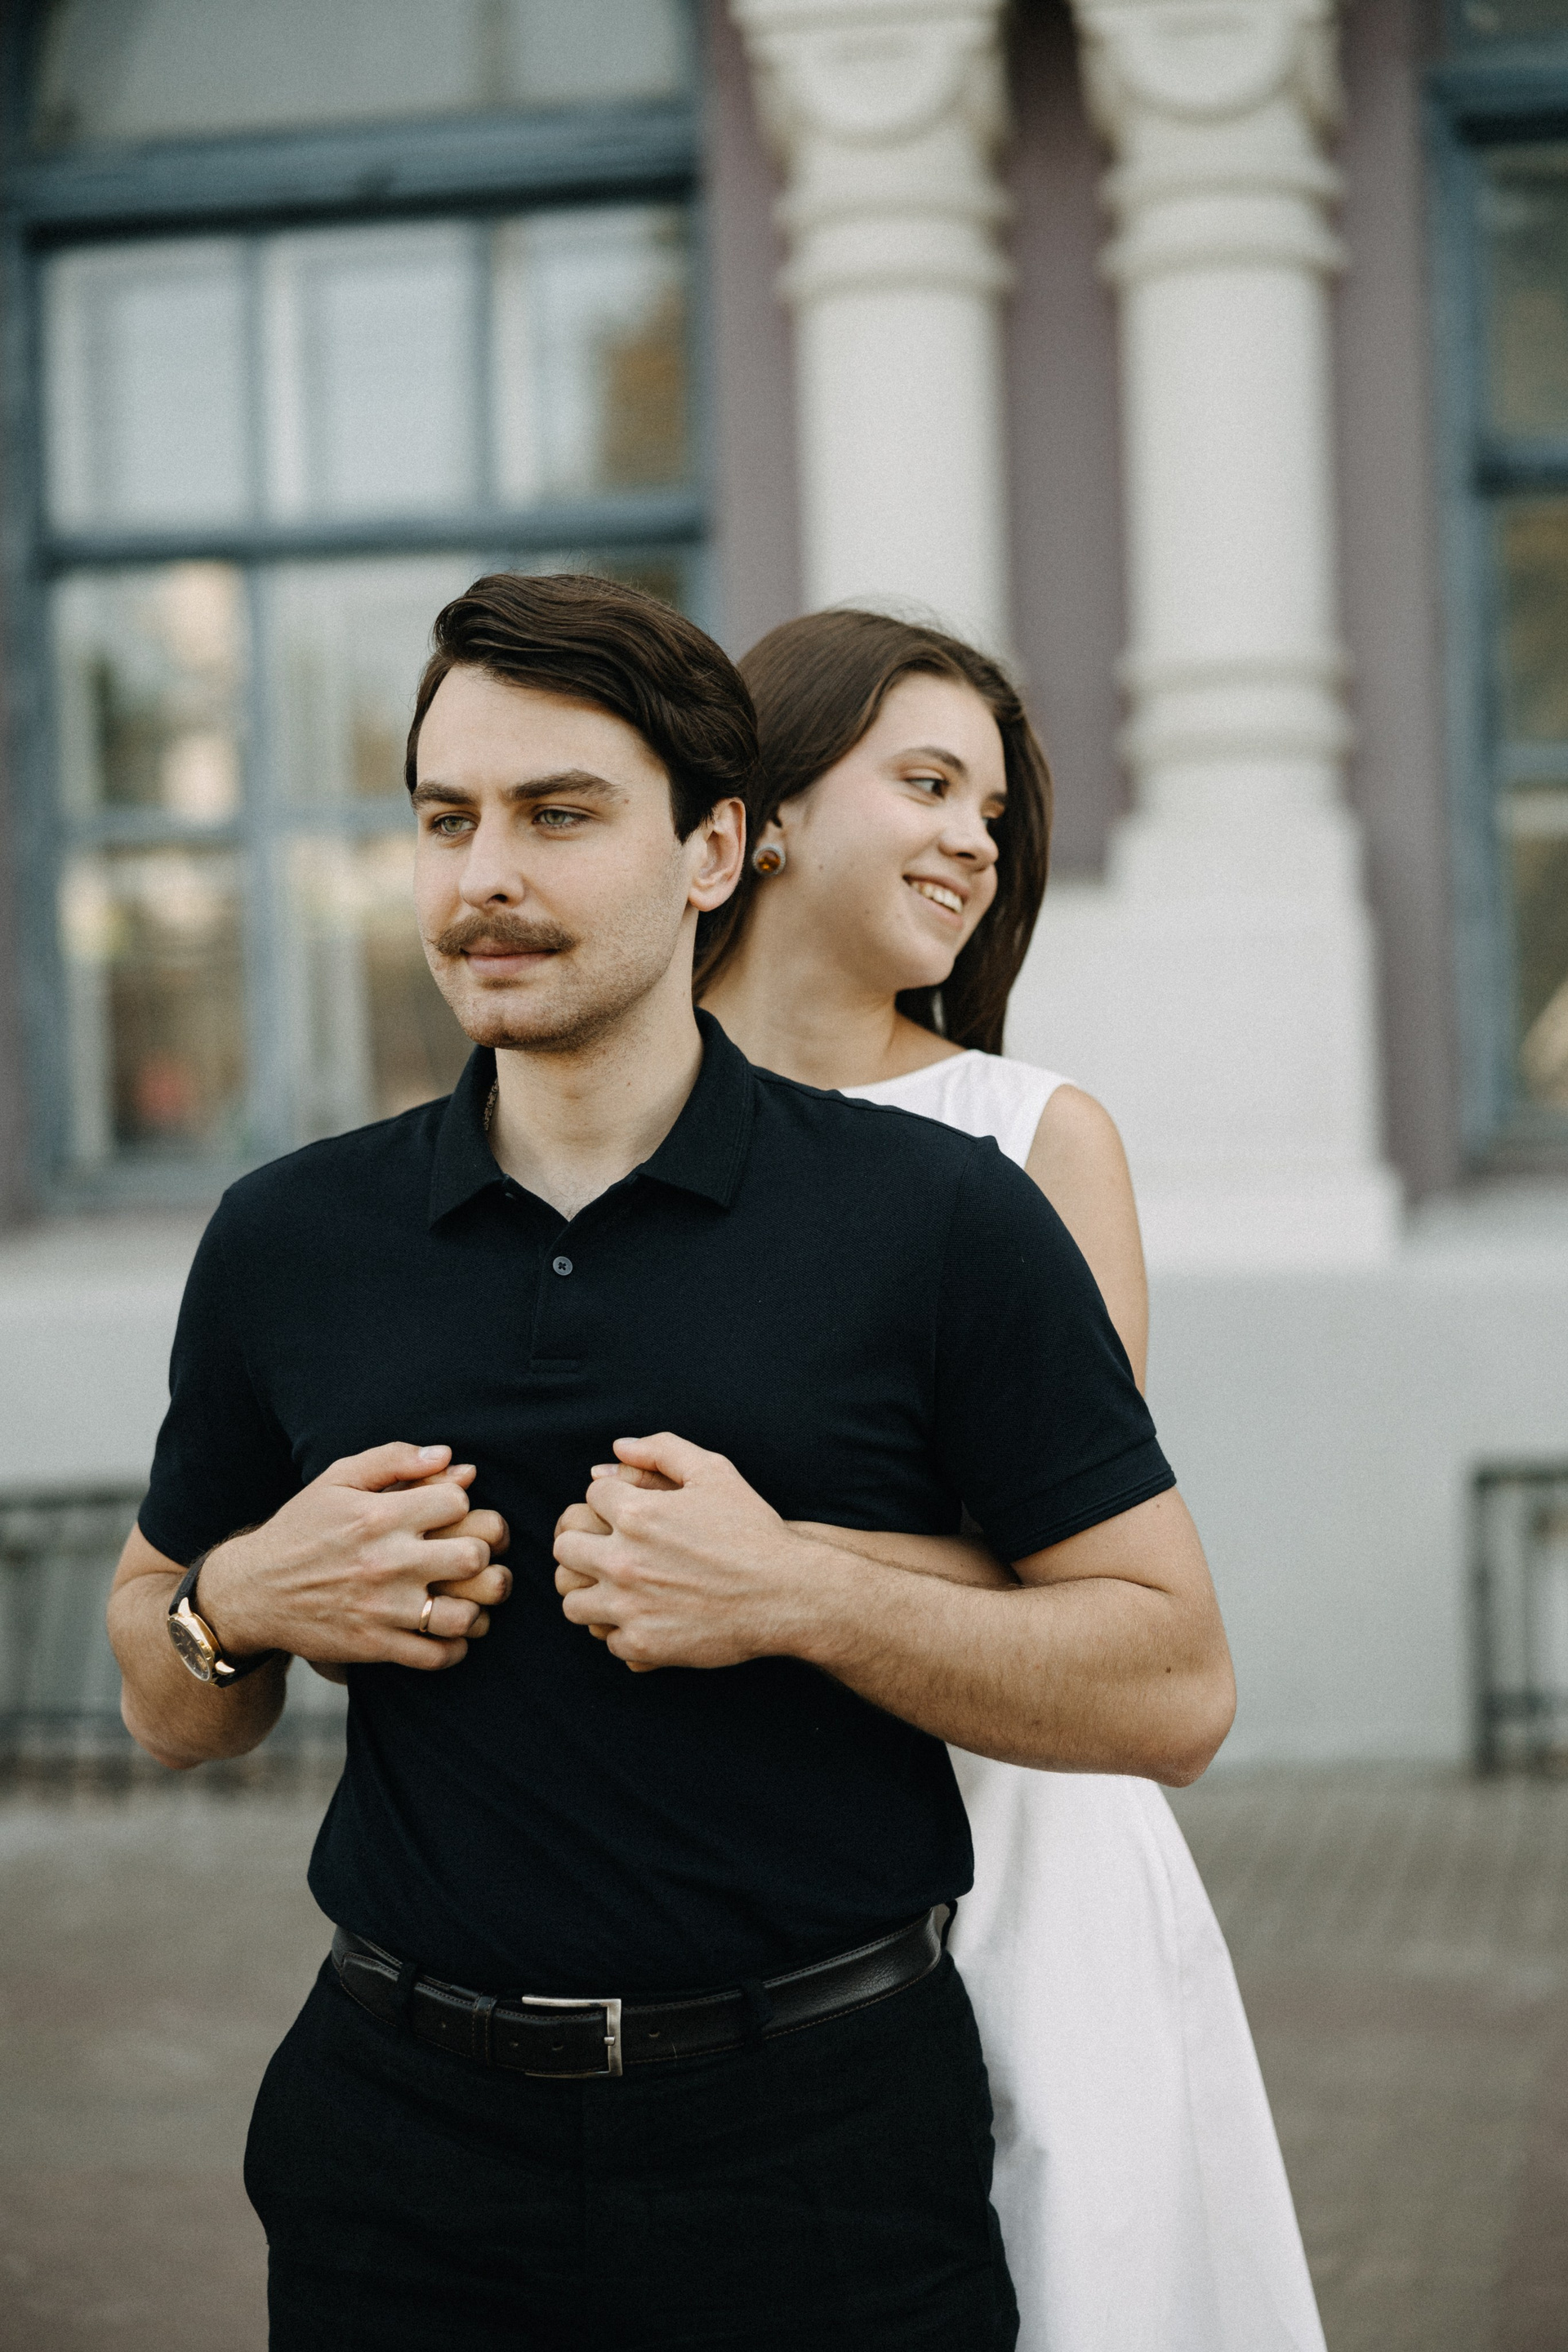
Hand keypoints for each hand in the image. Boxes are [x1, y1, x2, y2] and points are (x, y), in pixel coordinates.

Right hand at [200, 1442, 511, 1672]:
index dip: (464, 1504)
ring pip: (466, 1615)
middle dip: (485, 1553)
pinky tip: (451, 1631)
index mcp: (379, 1516)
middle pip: (474, 1557)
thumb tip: (451, 1457)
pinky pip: (438, 1656)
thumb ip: (395, 1459)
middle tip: (477, 1555)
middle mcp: (386, 1562)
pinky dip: (456, 1647)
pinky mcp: (375, 1646)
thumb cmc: (302, 1529)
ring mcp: (383, 1609)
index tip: (452, 1514)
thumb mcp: (337, 1479)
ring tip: (472, 1597)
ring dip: (480, 1606)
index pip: (458, 1502)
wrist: (252, 1591)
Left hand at [552, 1434, 827, 1670]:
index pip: (588, 1499)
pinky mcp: (642, 1643)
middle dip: (585, 1543)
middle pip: (565, 1548)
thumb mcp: (714, 1473)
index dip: (610, 1502)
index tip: (630, 1514)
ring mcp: (629, 1606)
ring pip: (572, 1599)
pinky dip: (621, 1629)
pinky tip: (643, 1617)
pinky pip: (606, 1639)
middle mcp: (624, 1560)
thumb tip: (617, 1448)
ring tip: (617, 1587)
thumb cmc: (752, 1530)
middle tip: (611, 1549)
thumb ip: (662, 1450)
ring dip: (590, 1591)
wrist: (787, 1594)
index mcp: (636, 1514)